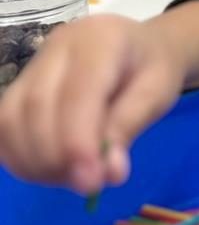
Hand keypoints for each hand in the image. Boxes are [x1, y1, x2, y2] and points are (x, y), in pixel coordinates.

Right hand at [0, 13, 186, 193]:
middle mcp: (58, 46)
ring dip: (34, 161)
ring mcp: (35, 63)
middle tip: (87, 185)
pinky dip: (20, 155)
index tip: (91, 182)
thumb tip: (109, 173)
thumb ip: (130, 127)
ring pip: (12, 117)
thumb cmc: (155, 68)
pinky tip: (51, 170)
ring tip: (72, 177)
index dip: (78, 142)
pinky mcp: (21, 83)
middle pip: (36, 106)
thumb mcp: (158, 94)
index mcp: (100, 39)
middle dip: (55, 158)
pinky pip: (5, 125)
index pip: (77, 93)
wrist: (142, 46)